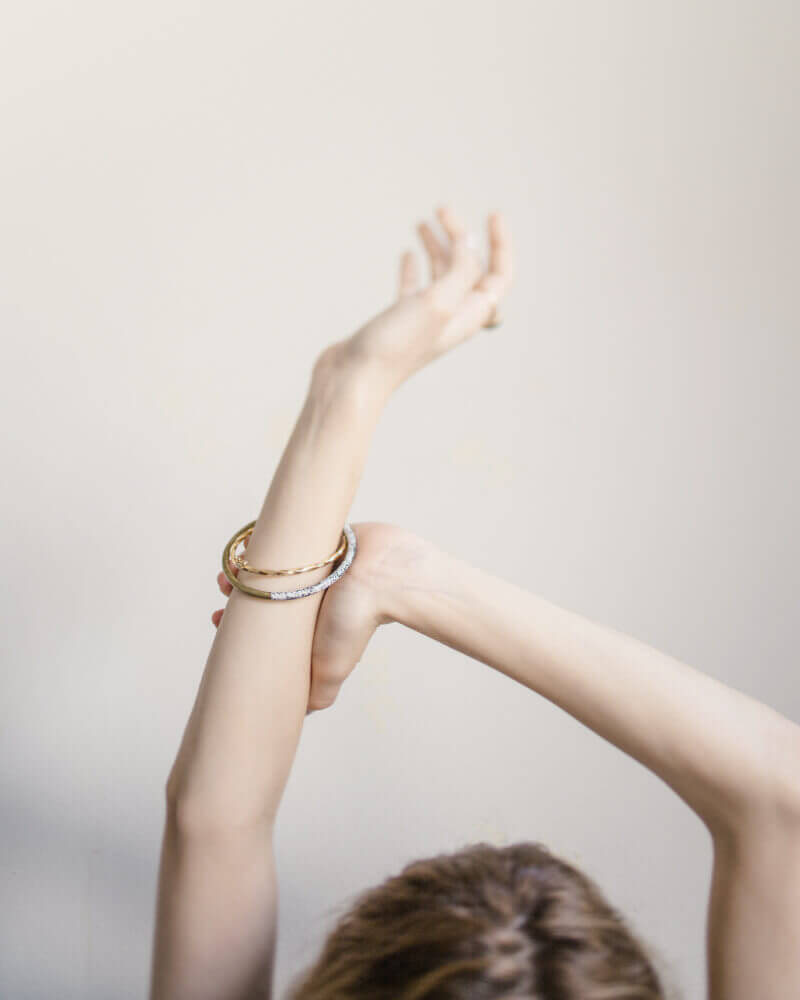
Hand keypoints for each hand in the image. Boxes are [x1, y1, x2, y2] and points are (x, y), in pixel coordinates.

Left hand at [213, 522, 414, 713]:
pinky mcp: (316, 542)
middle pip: (261, 594)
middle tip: (222, 589)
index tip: (217, 620)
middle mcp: (307, 598)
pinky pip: (282, 540)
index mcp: (306, 626)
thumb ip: (316, 695)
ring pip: (268, 568)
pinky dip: (262, 543)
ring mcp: (311, 568)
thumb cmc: (356, 619)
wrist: (380, 572)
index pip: (263, 626)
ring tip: (231, 568)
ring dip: (244, 567)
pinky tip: (248, 546)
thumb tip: (296, 715)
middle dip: (236, 592)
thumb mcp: (330, 670)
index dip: (235, 624)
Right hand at [319, 206, 512, 392]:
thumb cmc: (395, 347)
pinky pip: (412, 289)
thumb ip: (460, 270)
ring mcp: (423, 320)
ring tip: (423, 223)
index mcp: (468, 315)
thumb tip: (469, 243)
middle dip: (460, 237)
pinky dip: (413, 268)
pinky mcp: (397, 322)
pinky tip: (406, 254)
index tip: (491, 215)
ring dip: (436, 247)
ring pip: (439, 276)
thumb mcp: (438, 302)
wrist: (353, 378)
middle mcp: (450, 318)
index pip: (498, 275)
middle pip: (468, 270)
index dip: (501, 245)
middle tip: (441, 210)